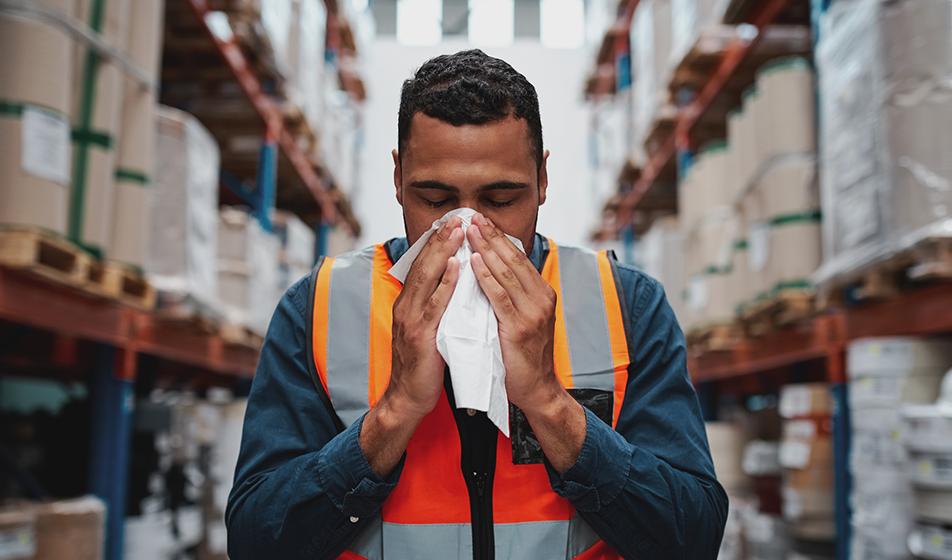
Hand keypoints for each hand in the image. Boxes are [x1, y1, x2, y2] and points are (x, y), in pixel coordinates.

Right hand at [384, 216, 463, 420]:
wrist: (408, 398)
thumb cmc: (423, 365)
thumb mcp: (427, 329)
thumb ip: (435, 307)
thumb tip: (452, 284)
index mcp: (408, 304)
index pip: (422, 266)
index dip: (436, 242)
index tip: (451, 222)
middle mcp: (406, 306)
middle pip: (423, 265)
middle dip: (440, 239)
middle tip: (457, 217)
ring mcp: (411, 320)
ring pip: (428, 278)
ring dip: (444, 252)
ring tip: (458, 231)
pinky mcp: (421, 335)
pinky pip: (436, 304)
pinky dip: (447, 282)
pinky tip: (458, 266)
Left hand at [466, 213, 561, 412]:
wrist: (537, 390)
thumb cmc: (524, 356)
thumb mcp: (522, 319)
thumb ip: (511, 296)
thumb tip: (491, 271)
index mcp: (542, 293)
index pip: (518, 258)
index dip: (498, 237)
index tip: (481, 220)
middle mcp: (541, 298)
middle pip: (513, 259)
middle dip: (492, 235)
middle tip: (473, 216)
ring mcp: (533, 312)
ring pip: (507, 273)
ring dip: (486, 249)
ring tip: (470, 230)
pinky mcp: (520, 327)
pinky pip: (500, 297)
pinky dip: (487, 277)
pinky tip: (474, 262)